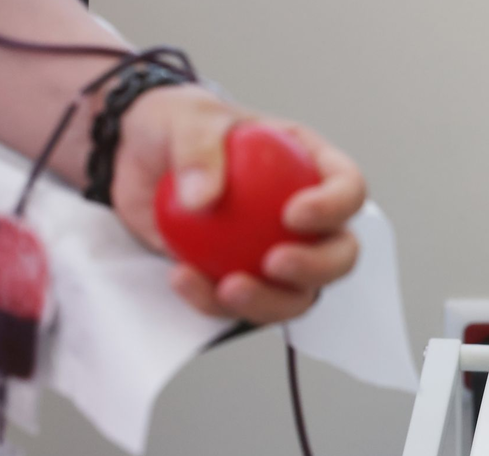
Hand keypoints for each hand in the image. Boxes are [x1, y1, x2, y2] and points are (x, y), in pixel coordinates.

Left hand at [110, 85, 363, 323]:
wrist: (139, 160)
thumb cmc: (178, 128)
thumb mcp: (183, 118)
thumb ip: (197, 149)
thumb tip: (204, 198)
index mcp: (309, 166)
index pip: (348, 189)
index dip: (334, 207)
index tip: (292, 215)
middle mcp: (306, 217)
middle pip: (339, 253)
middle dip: (317, 267)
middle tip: (274, 263)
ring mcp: (277, 252)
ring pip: (298, 294)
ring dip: (270, 301)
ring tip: (228, 288)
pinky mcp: (243, 279)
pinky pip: (242, 304)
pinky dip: (213, 302)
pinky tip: (183, 279)